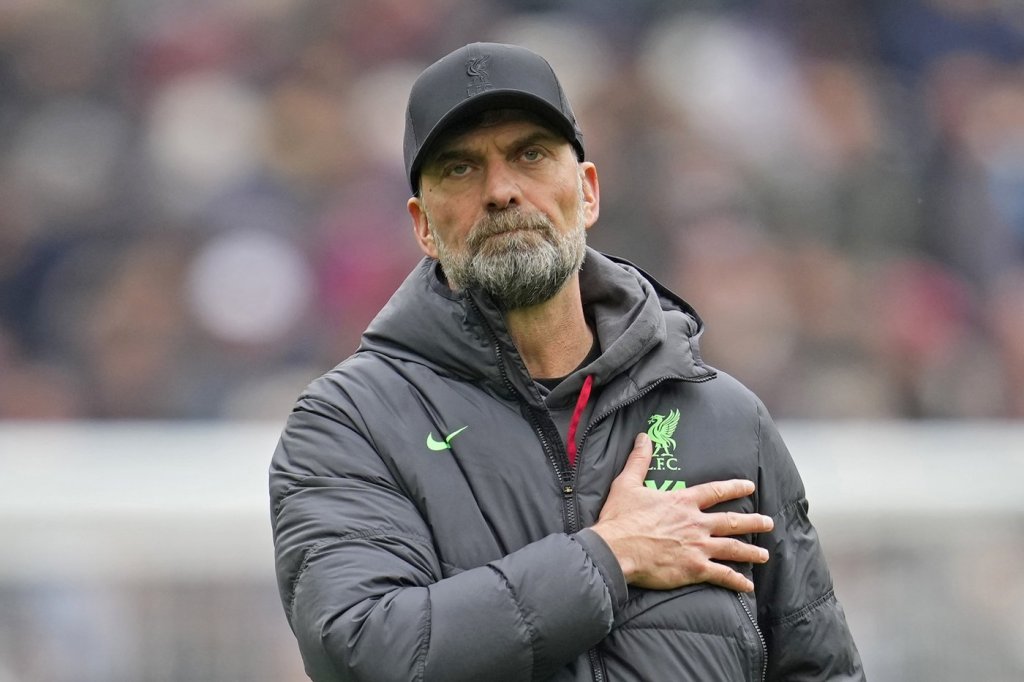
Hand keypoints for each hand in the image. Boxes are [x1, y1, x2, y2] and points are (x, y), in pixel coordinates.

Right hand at [590, 432, 773, 592]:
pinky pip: (722, 575)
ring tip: (764, 556)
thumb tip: (644, 437)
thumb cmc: (620, 518)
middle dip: (753, 522)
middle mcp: (695, 523)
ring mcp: (697, 547)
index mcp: (682, 502)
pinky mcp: (694, 569)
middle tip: (769, 523)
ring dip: (751, 552)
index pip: (714, 492)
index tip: (749, 487)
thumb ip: (639, 460)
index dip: (734, 488)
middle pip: (732, 522)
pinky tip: (748, 586)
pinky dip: (737, 581)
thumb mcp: (627, 484)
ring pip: (732, 548)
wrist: (616, 550)